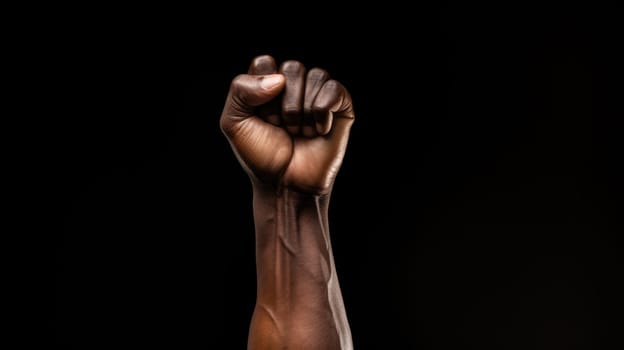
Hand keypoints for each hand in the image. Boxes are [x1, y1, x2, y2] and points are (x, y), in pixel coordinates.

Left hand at [220, 55, 353, 194]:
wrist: (285, 185)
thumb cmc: (260, 155)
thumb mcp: (234, 123)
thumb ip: (240, 90)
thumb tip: (279, 79)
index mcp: (267, 82)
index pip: (265, 62)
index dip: (261, 93)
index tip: (261, 119)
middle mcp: (294, 83)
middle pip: (292, 67)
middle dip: (284, 105)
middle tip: (282, 129)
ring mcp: (318, 93)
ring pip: (315, 75)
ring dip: (303, 112)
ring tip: (299, 133)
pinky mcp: (341, 105)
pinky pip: (334, 89)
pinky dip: (322, 113)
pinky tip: (319, 131)